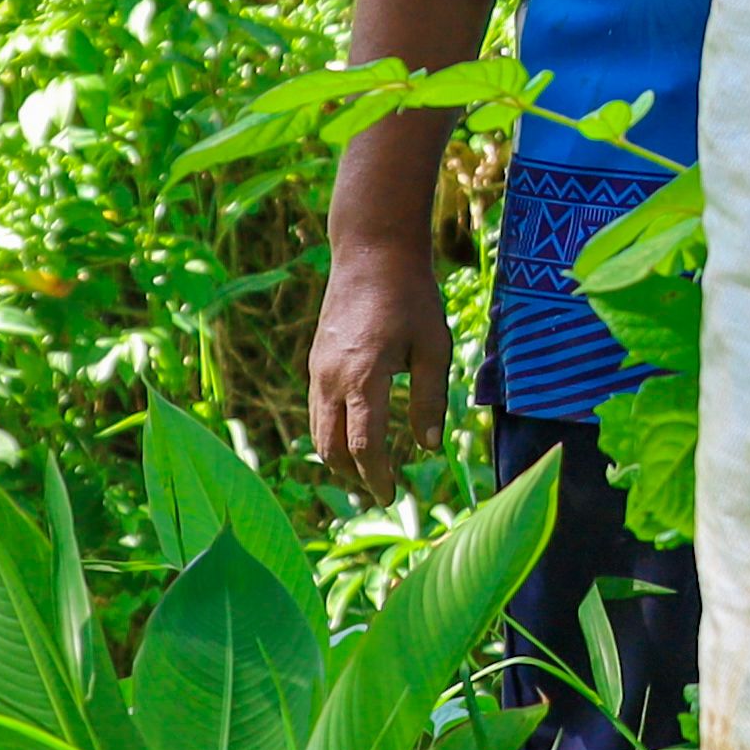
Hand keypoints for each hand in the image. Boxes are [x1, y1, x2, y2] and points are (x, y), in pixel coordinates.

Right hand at [304, 246, 444, 493]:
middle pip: (331, 448)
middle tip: (380, 492)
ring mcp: (318, 370)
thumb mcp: (433, 347)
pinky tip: (355, 438)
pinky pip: (318, 410)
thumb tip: (428, 447)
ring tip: (367, 474)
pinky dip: (332, 433)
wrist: (371, 253)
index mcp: (364, 378)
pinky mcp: (316, 362)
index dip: (377, 477)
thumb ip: (430, 400)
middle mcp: (332, 379)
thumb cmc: (411, 297)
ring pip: (319, 431)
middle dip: (353, 477)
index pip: (364, 447)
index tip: (392, 496)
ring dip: (339, 459)